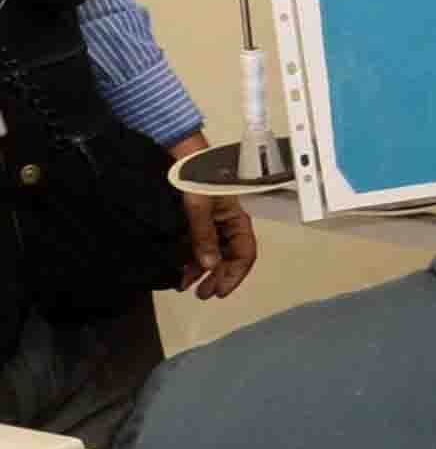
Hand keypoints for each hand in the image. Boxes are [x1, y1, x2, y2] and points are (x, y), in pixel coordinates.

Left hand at [161, 132, 253, 301]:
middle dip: (217, 277)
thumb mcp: (199, 207)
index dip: (234, 274)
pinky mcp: (193, 220)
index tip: (218, 291)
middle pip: (228, 257)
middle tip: (202, 294)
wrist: (179, 154)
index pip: (244, 253)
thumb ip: (204, 236)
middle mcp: (226, 223)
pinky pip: (195, 244)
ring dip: (200, 271)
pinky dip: (188, 258)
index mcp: (237, 219)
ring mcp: (210, 222)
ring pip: (210, 253)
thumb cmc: (195, 176)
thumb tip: (209, 265)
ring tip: (184, 285)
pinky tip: (179, 269)